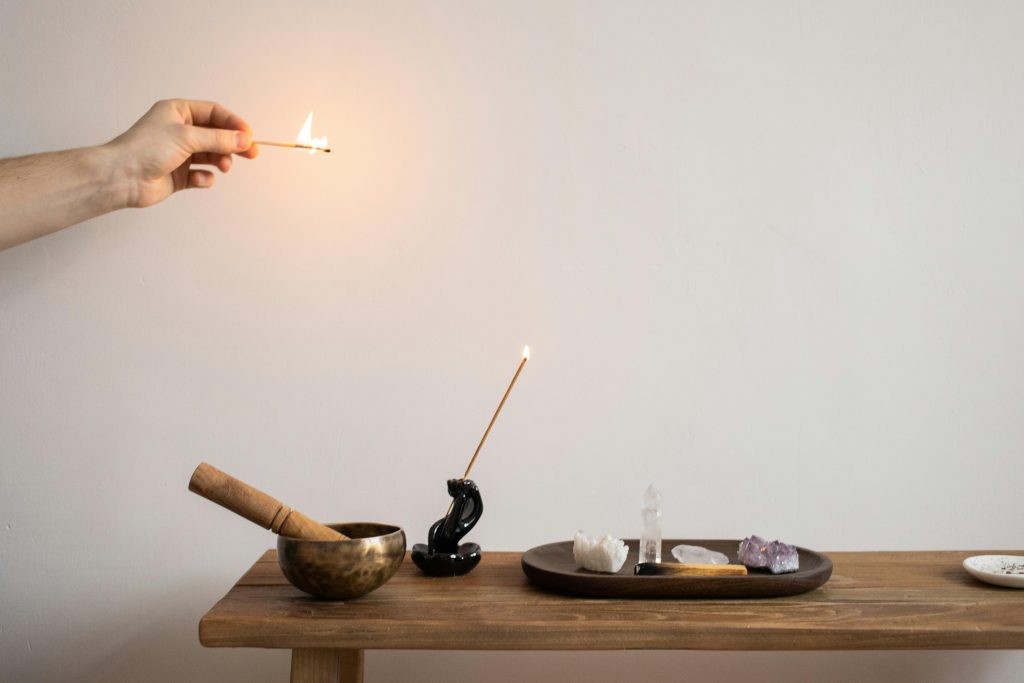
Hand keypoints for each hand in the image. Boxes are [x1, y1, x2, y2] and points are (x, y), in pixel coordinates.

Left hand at [106, 99, 257, 207]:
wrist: (122, 177)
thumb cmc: (147, 148)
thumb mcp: (187, 137)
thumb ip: (219, 139)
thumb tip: (245, 140)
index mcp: (178, 112)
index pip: (214, 113)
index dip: (233, 123)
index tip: (249, 136)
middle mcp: (180, 130)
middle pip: (216, 134)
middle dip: (233, 144)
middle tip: (252, 154)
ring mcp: (180, 153)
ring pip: (211, 155)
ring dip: (220, 160)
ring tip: (224, 166)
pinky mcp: (179, 174)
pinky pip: (201, 174)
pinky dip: (204, 177)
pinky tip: (199, 179)